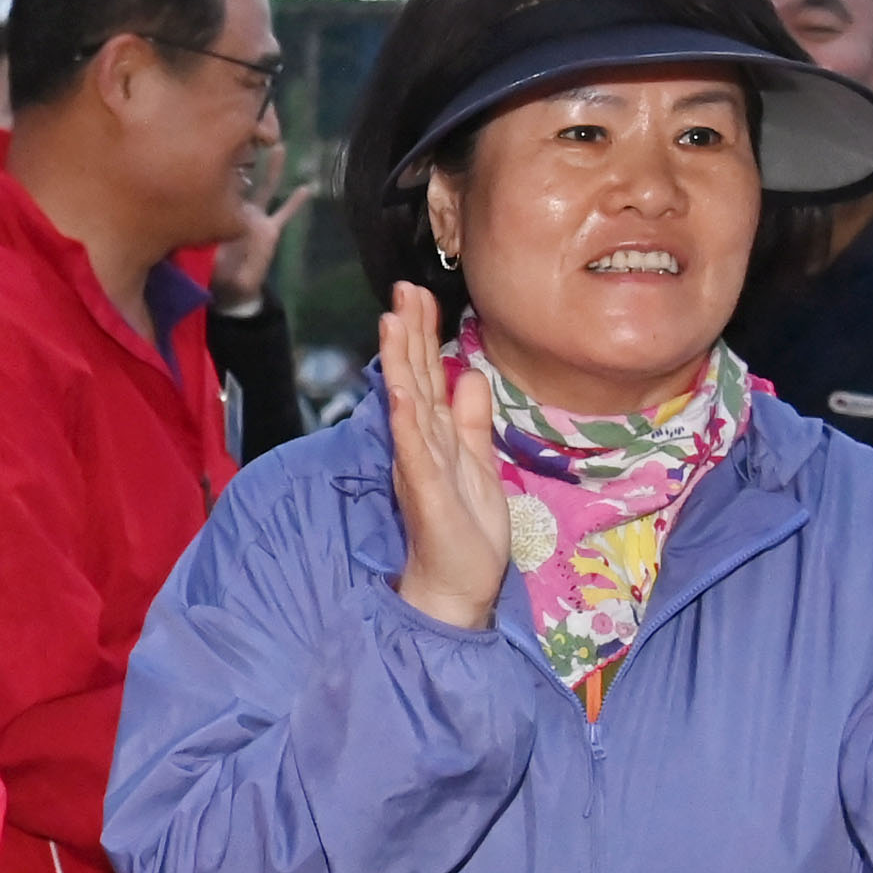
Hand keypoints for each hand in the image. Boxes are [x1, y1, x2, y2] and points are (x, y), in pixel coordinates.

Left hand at [212, 149, 314, 318]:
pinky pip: (285, 214)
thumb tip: (195, 226)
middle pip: (242, 175)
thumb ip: (202, 241)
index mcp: (218, 211)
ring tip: (279, 146)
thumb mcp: (202, 253)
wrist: (230, 288)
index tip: (213, 138)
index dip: (215, 162)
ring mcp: (255, 217)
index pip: (216, 182)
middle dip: (245, 153)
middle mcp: (236, 208)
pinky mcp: (270, 230)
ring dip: (272, 168)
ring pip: (265, 187)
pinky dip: (295, 203)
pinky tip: (307, 189)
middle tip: (248, 128)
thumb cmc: (212, 270)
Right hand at [377, 282, 508, 629]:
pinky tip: (401, 389)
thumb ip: (472, 420)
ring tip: (393, 321)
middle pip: (413, 376)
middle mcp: (421, 443)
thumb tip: (471, 374)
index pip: (426, 375)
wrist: (458, 585)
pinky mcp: (423, 489)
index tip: (420, 293)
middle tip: (404, 287)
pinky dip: (406, 417)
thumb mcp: (479, 463)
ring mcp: (419, 463)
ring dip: (399, 361)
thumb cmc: (466, 532)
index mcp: (435, 435)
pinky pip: (414, 447)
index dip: (423, 334)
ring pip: (407, 402)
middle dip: (410, 331)